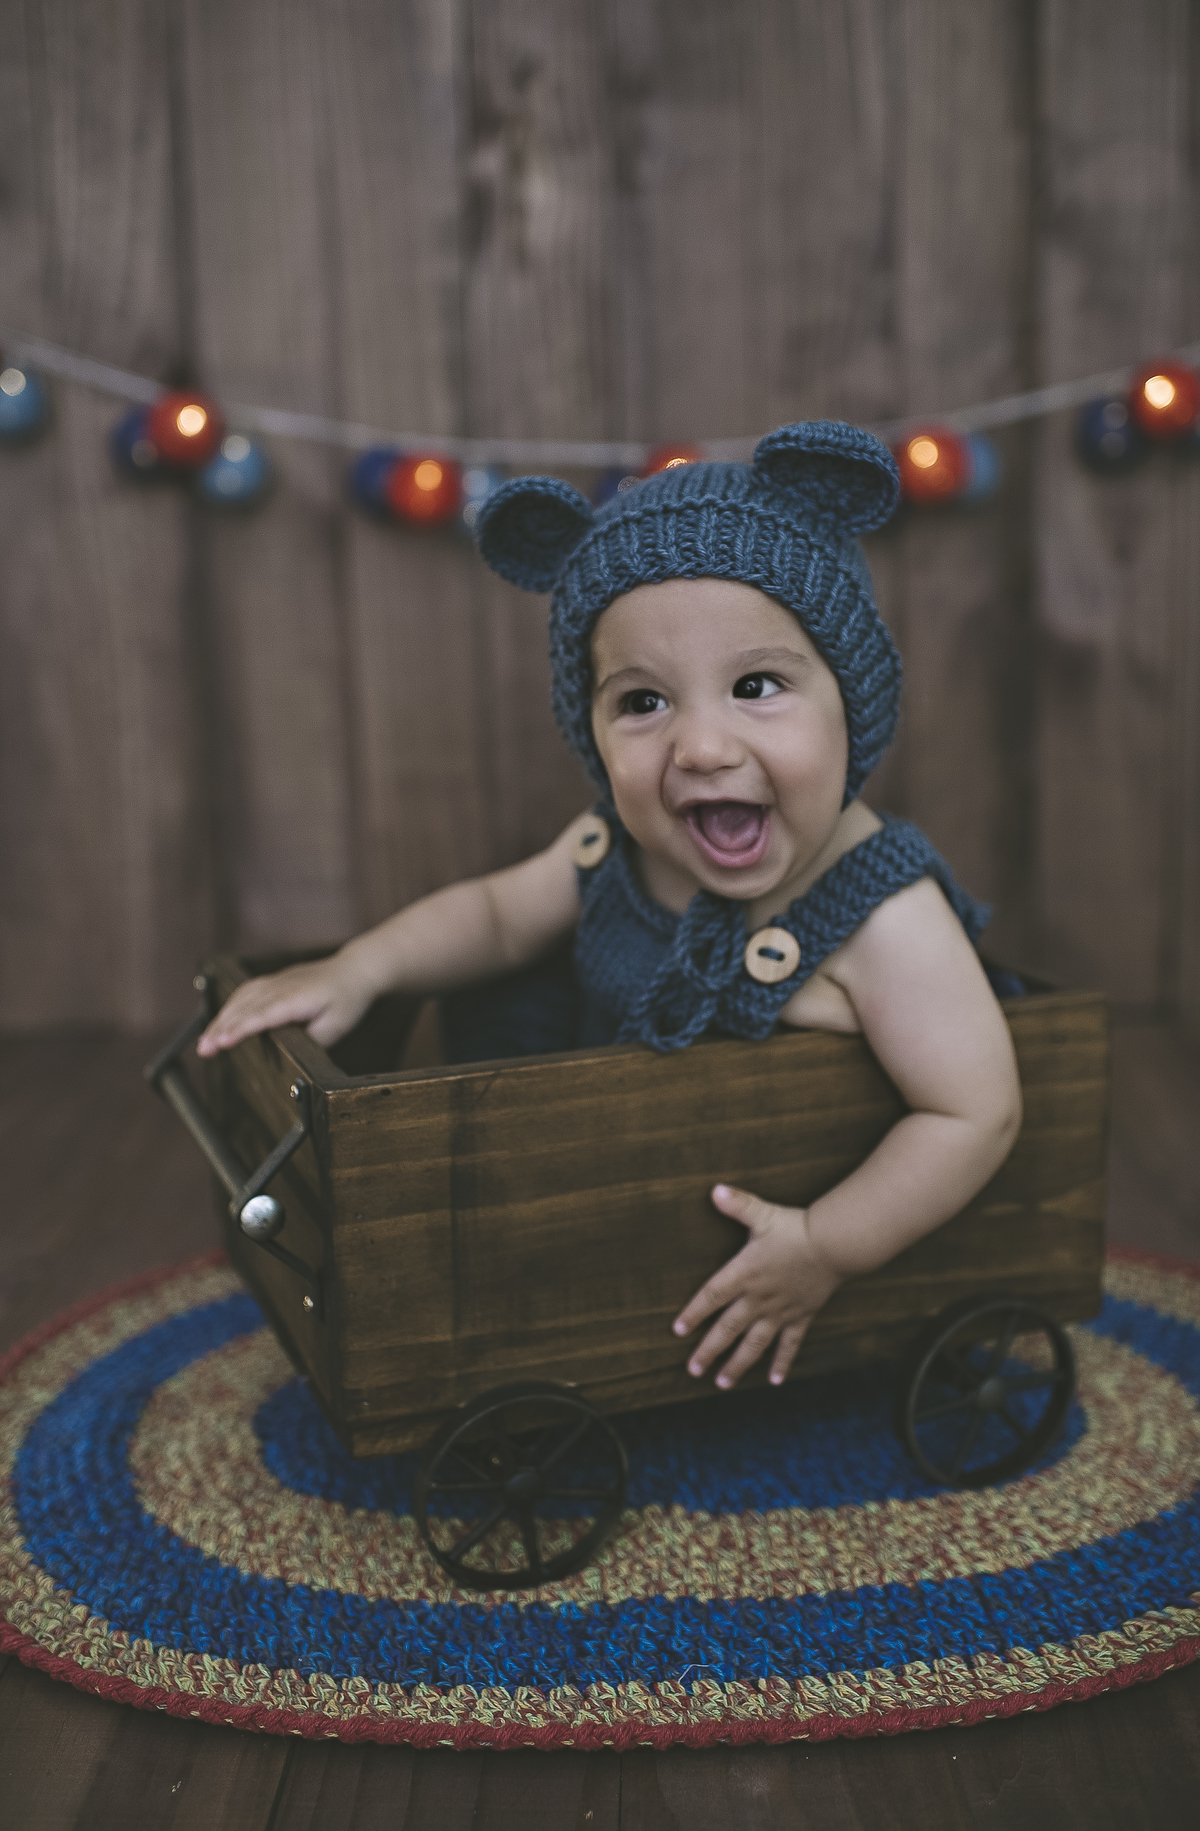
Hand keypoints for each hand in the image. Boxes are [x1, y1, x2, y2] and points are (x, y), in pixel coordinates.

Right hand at [196, 952, 374, 1056]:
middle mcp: (281, 986)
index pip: (262, 1014)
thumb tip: (290, 1054)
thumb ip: (311, 1042)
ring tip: (206, 1041)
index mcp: (296, 997)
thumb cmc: (346, 998)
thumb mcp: (337, 1027)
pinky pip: (244, 992)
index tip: (222, 1041)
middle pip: (244, 1007)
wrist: (354, 970)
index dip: (240, 1028)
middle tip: (204, 1050)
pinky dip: (228, 1007)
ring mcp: (275, 981)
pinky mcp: (272, 981)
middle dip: (220, 1028)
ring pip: (240, 998)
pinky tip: (220, 1020)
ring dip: (220, 1019)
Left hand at [672, 1184, 844, 1389]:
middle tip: (693, 1370)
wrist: (834, 1245)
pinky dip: (782, 1363)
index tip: (678, 1331)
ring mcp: (780, 1311)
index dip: (693, 1314)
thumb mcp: (762, 1213)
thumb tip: (714, 1190)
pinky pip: (789, 1345)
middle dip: (709, 1351)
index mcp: (744, 1274)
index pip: (710, 1297)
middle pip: (727, 1329)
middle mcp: (758, 1298)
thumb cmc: (796, 1228)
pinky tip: (775, 1380)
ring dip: (737, 1365)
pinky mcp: (800, 1316)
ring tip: (722, 1384)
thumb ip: (737, 1204)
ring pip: (754, 1344)